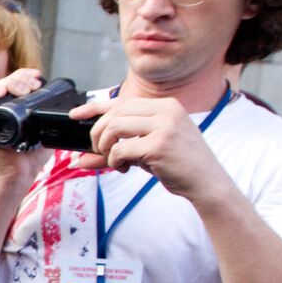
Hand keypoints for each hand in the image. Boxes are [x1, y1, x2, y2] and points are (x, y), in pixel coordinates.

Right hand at [0, 69, 48, 191]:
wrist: (19, 173)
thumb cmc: (31, 155)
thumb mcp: (46, 128)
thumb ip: (49, 114)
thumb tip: (67, 101)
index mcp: (15, 107)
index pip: (18, 82)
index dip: (26, 76)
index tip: (38, 78)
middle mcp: (1, 108)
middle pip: (6, 82)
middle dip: (20, 79)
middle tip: (33, 84)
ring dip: (7, 84)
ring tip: (23, 89)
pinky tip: (0, 92)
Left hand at [68, 96, 236, 203]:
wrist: (206, 182)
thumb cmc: (177, 164)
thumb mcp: (144, 151)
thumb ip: (115, 149)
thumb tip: (80, 159)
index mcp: (165, 105)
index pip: (122, 100)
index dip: (94, 107)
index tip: (75, 115)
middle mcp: (166, 110)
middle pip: (114, 113)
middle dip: (98, 133)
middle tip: (99, 150)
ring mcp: (164, 126)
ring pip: (114, 127)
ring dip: (105, 146)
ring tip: (113, 159)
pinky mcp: (159, 145)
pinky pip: (120, 149)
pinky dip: (113, 160)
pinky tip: (123, 168)